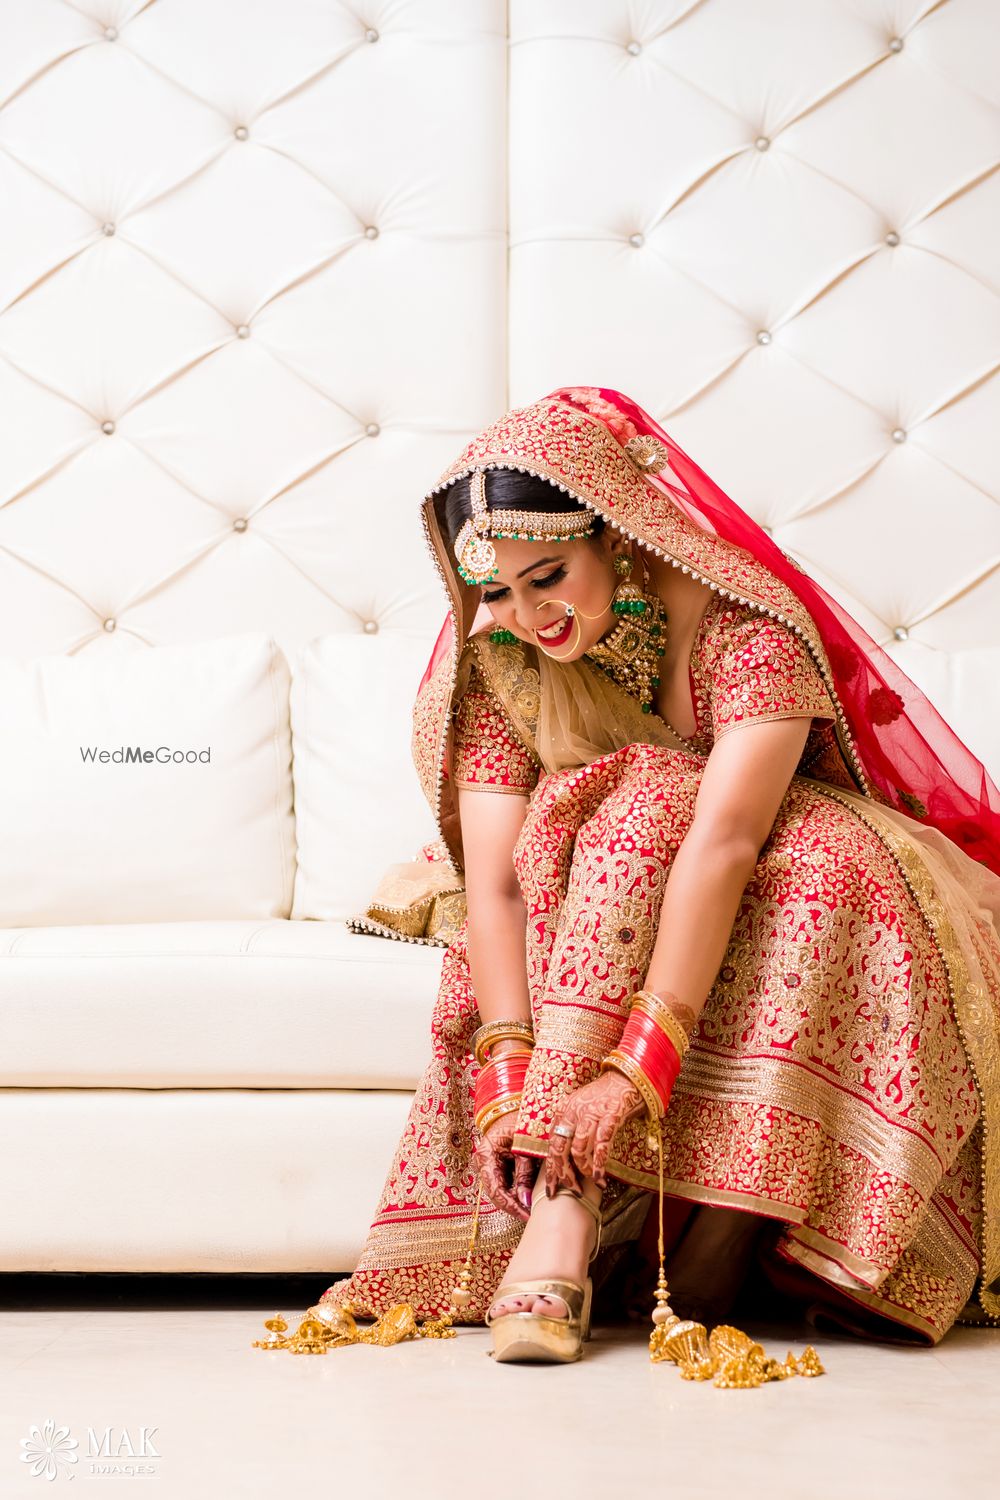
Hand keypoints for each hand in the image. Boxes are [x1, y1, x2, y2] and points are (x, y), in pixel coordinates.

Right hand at [472, 1111, 536, 1222]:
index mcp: (486, 1155)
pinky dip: (518, 1189)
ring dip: (517, 1198)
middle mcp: (483, 1161)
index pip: (496, 1190)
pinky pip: (507, 1182)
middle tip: (533, 1213)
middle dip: (515, 1204)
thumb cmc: (521, 1122)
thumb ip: (524, 1173)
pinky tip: (531, 1194)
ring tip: (534, 1205)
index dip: (511, 1206)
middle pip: (497, 1192)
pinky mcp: (497, 1164)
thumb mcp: (525, 1147)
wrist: (516, 1107)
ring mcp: (489, 1164)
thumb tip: (525, 1200)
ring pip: (502, 1189)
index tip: (526, 1216)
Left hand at [545, 1070, 645, 1196]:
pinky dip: (598, 1163)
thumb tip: (567, 1162)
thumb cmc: (604, 1099)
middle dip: (565, 1174)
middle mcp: (573, 1111)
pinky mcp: (610, 1115)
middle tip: (573, 1189)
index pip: (551, 1145)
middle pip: (560, 1149)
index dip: (552, 1170)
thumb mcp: (581, 1111)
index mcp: (564, 1112)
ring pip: (578, 1149)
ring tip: (591, 1180)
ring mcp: (591, 1113)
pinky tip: (600, 1175)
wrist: (627, 1078)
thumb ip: (572, 1130)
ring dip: (584, 1169)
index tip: (552, 1190)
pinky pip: (601, 1143)